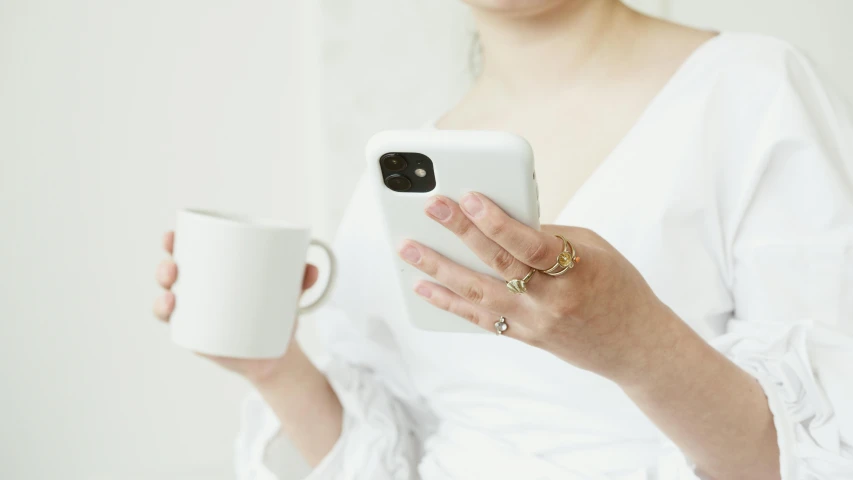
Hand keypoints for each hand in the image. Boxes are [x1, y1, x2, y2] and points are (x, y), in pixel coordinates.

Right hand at [153, 231, 319, 383]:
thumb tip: (312, 269)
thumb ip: (300, 280)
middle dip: (166, 266)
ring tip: (172, 295)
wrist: (278, 350)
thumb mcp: (289, 293)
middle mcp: (200, 290)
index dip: (174, 241)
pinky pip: (177, 328)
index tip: (172, 235)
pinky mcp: (198, 337)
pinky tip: (171, 314)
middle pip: (172, 274)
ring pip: (168, 301)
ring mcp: (196, 314)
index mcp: (216, 271)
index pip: (189, 252)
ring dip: (162, 296)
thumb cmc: (278, 311)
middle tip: (174, 266)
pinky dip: (170, 321)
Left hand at [399, 193, 684, 384]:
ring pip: (478, 294)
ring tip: (408, 248)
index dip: (497, 222)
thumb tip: (499, 221)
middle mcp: (551, 301)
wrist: (634, 344)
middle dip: (459, 233)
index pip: (529, 245)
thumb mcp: (594, 249)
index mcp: (576, 271)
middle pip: (497, 265)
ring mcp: (534, 322)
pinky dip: (449, 302)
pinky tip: (423, 287)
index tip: (468, 197)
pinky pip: (480, 318)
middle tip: (429, 208)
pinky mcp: (524, 336)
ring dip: (439, 269)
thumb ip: (547, 235)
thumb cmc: (616, 286)